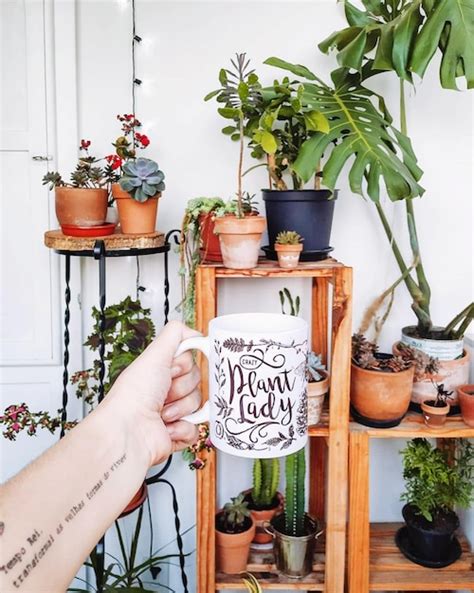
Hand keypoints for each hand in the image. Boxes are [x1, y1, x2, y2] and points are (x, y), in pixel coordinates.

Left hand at [108, 320, 200, 465]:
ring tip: (162, 412)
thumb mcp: (154, 354)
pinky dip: (183, 428)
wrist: (127, 432)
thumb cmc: (133, 396)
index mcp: (160, 371)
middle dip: (182, 387)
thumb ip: (176, 334)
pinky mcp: (177, 434)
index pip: (190, 361)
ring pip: (198, 404)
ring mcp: (173, 412)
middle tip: (164, 392)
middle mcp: (165, 390)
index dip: (184, 365)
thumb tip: (195, 332)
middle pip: (197, 381)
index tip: (171, 369)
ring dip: (181, 408)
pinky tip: (167, 427)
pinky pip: (197, 427)